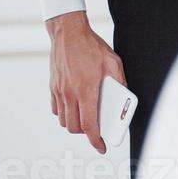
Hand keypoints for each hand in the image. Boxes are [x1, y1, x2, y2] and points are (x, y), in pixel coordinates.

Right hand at [46, 11, 125, 153]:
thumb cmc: (91, 46)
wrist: (68, 31)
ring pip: (63, 120)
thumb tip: (124, 96)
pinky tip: (73, 106)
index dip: (95, 140)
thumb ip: (120, 81)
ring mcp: (59, 90)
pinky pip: (56, 109)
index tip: (101, 146)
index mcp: (86, 90)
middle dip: (86, 133)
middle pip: (74, 127)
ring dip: (74, 124)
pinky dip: (64, 113)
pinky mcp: (53, 86)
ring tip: (85, 116)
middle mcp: (70, 93)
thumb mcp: (113, 62)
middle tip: (95, 128)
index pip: (89, 125)